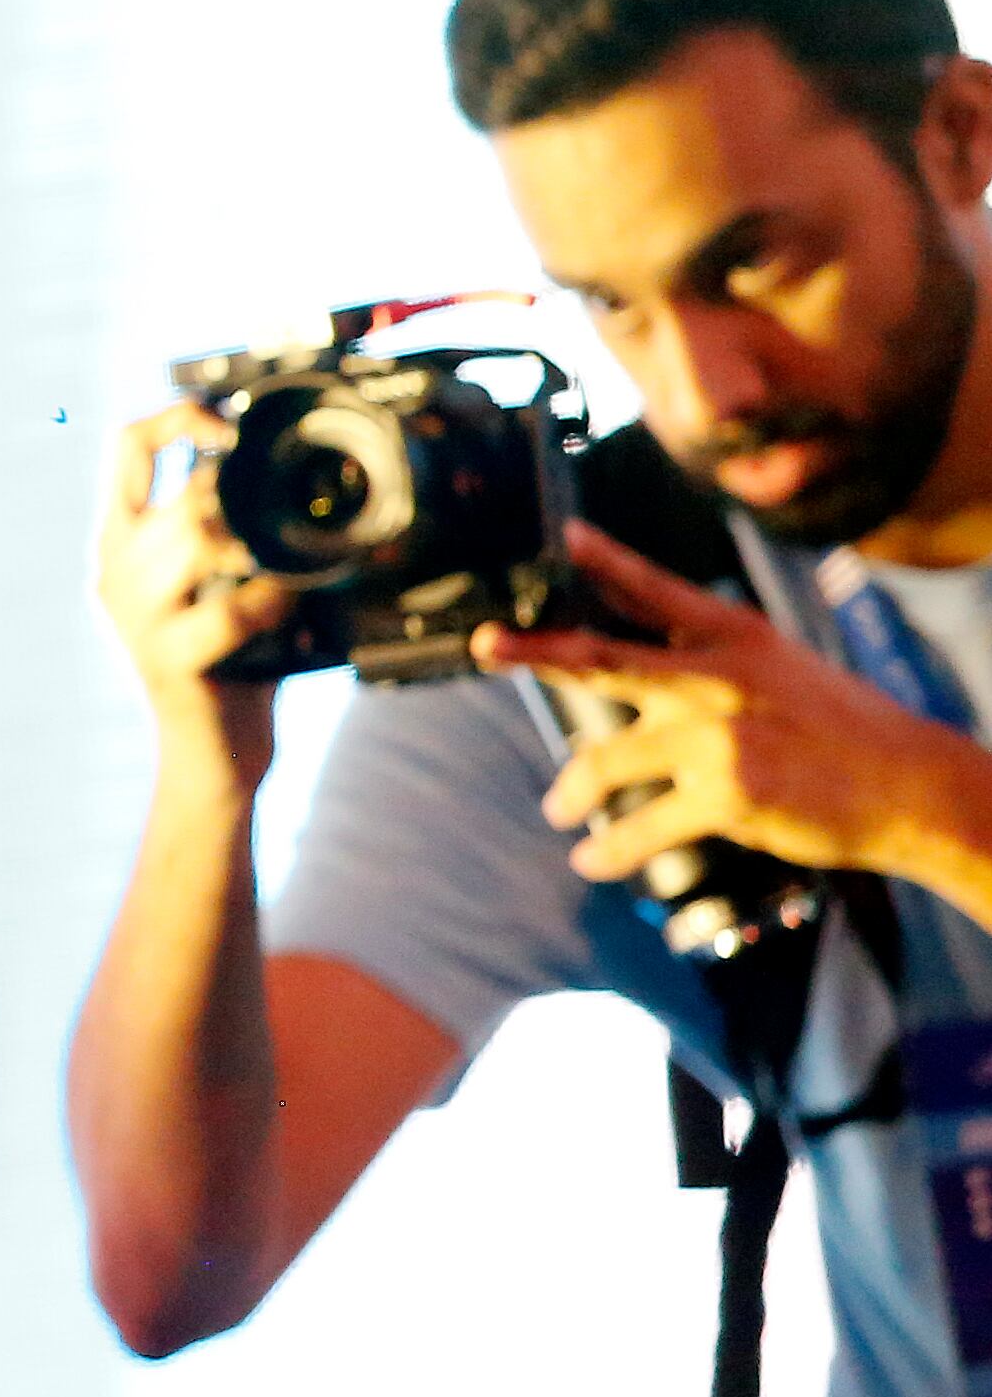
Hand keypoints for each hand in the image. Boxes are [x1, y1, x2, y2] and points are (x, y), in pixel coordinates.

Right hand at [96, 401, 282, 784]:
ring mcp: (134, 619)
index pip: (125, 445)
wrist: (213, 758)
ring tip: (293, 566)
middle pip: (181, 493)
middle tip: (288, 523)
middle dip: (245, 501)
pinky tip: (291, 607)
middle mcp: (113, 573)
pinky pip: (230, 610)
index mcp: (119, 541)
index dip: (180, 415)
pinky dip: (274, 601)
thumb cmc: (231, 663)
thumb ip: (223, 526)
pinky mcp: (168, 661)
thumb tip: (278, 468)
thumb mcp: (214, 581)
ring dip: (263, 547)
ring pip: (198, 539)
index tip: (232, 425)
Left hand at [479, 522, 991, 897]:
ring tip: (559, 808)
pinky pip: (640, 826)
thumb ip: (705, 653)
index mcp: (738, 638)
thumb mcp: (778, 666)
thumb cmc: (838, 727)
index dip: (609, 560)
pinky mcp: (725, 796)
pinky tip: (591, 858)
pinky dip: (609, 848)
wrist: (910, 785)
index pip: (660, 591)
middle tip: (486, 645)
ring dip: (573, 791)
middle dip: (536, 652)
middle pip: (603, 657)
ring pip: (606, 762)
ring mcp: (718, 737)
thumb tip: (633, 639)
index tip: (567, 537)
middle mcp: (719, 678)